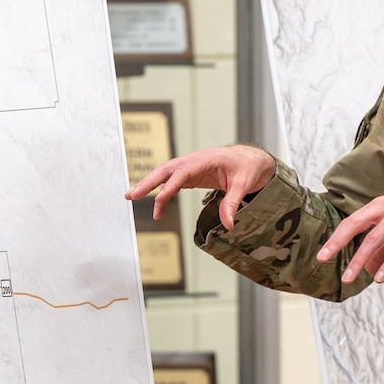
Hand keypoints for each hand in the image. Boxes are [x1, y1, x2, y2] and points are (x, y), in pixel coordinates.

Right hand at [126, 144, 277, 230]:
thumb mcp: (244, 185)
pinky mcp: (192, 174)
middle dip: (148, 182)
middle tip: (132, 194)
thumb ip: (232, 203)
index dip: (170, 185)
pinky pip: (173, 182)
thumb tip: (228, 224)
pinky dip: (163, 193)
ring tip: (132, 196)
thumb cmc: (248, 167)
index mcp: (206, 159)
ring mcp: (191, 166)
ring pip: (165, 174)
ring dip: (149, 185)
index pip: (183, 172)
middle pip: (166, 169)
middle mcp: (195, 160)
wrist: (252, 159)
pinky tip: (158, 208)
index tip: (159, 199)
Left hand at [317, 175, 383, 283]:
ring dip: (359, 260)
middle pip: (355, 226)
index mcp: (377, 205)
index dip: (336, 238)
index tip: (323, 254)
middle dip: (338, 243)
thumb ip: (383, 245)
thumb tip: (368, 267)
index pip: (351, 222)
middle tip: (323, 259)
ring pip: (374, 240)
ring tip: (349, 277)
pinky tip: (379, 277)